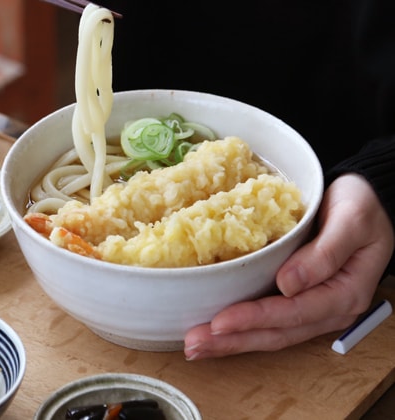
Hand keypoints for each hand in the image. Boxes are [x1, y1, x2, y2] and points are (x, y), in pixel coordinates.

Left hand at [184, 173, 393, 358]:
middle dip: (232, 340)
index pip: (293, 313)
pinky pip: (268, 322)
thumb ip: (326, 253)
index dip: (255, 319)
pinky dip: (240, 329)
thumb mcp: (352, 220)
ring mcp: (312, 309)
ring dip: (231, 341)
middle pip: (276, 333)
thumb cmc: (361, 207)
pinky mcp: (298, 301)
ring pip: (269, 334)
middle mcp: (327, 310)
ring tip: (194, 346)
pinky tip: (215, 331)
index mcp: (344, 294)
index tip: (220, 322)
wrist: (363, 202)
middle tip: (193, 345)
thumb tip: (289, 283)